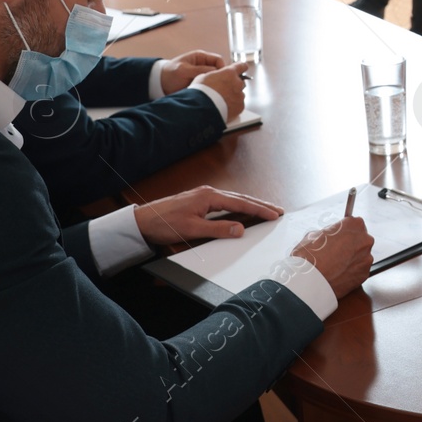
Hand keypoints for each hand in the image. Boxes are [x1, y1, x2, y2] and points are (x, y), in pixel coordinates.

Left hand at [134, 186, 283, 246]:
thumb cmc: (165, 223)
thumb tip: (240, 229)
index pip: (241, 203)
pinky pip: (225, 202)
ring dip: (250, 204)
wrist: (143, 221)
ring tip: (265, 210)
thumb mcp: (193, 230)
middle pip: (241, 198)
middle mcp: (209, 192)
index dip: (260, 210)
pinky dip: (238, 206)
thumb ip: (218, 230)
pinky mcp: (199, 200)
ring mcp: (204, 195)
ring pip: (234, 199)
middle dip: (260, 204)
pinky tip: (242, 211)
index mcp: (210, 196)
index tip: (275, 214)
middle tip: (277, 210)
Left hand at [158, 50, 227, 93]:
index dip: (221, 68)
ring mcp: (203, 75)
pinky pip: (210, 87)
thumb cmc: (169, 73)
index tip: (220, 77)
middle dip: (219, 78)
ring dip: (214, 85)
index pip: (218, 60)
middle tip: (216, 86)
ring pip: (215, 79)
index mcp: (201, 57)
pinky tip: (207, 95)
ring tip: (210, 92)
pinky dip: (210, 91)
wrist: (159, 85)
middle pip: (219, 70)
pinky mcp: (201, 84)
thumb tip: (215, 72)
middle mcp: (204, 65)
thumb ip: (199, 70)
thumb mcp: (183, 70)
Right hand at [195, 61, 251, 120]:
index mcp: (229, 73)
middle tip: (223, 90)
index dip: (241, 67)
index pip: (242, 66)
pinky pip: (238, 104)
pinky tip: (224, 107)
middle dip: (234, 85)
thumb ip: (215, 75)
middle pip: (240, 82)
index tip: (241, 69)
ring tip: (221, 101)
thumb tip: (216, 76)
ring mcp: (240, 96)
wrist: (201, 108)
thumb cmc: (201, 91)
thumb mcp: (204, 76)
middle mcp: (237, 83)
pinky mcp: (240, 107)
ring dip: (233, 96)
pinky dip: (233, 106)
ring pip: (239, 94)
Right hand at [292, 217, 375, 297]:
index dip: (345, 232)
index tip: (339, 237)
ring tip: (335, 265)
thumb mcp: (314, 234)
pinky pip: (360, 270)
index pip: (354, 224)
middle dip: (350, 245)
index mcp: (355, 225)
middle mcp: (365, 240)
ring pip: (361, 256)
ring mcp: (366, 258)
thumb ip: (329, 232)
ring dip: (352, 259)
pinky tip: (339, 274)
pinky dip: (352, 272)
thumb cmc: (310, 256)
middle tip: (336, 252)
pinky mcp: (365, 274)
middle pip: (360, 240)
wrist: (309, 281)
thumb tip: (331, 235)